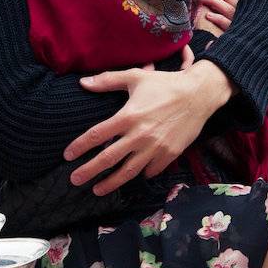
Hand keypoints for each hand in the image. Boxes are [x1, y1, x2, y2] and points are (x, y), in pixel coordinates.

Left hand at [65, 48, 232, 195]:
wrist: (199, 94)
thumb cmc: (166, 84)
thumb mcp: (136, 77)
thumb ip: (107, 80)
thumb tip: (82, 82)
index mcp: (128, 116)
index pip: (96, 135)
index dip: (79, 146)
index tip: (67, 156)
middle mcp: (140, 135)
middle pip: (108, 158)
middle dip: (89, 171)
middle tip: (74, 180)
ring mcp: (155, 148)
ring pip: (128, 171)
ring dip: (111, 182)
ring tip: (97, 190)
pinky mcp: (169, 154)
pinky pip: (150, 170)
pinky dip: (140, 174)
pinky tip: (132, 176)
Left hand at [192, 0, 239, 35]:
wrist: (237, 36)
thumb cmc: (227, 17)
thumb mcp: (225, 3)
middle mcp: (238, 8)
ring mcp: (236, 19)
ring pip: (227, 8)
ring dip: (212, 0)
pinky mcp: (232, 30)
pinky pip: (226, 23)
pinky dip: (217, 18)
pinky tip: (208, 16)